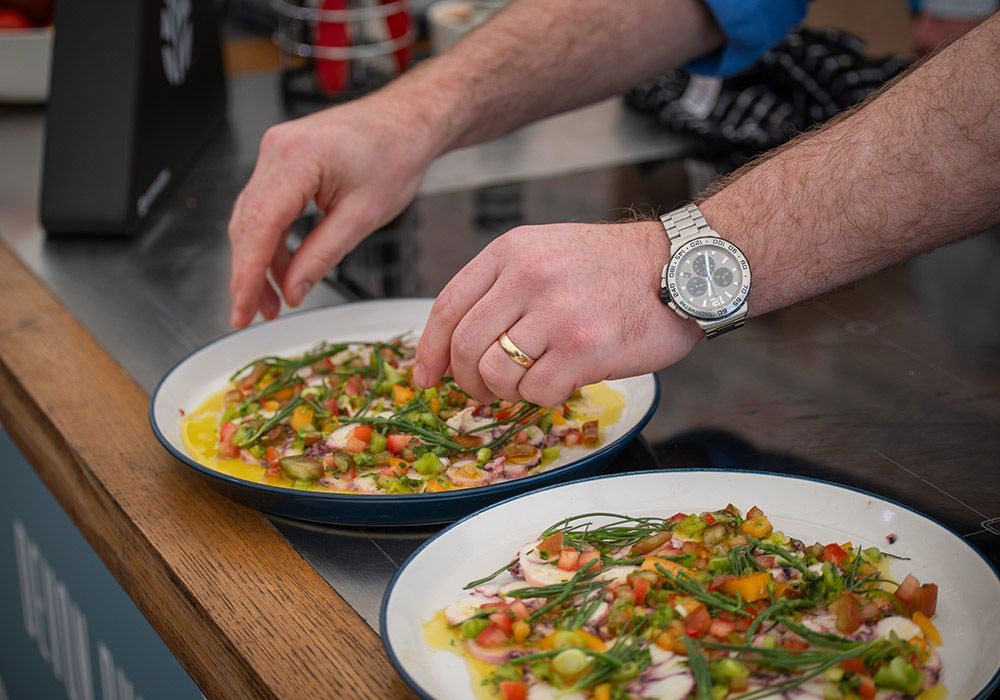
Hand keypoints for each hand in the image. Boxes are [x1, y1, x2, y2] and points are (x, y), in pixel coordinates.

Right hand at [228, 94, 439, 326]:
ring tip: (272, 300)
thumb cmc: (395, 155)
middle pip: (248, 225)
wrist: (406, 121)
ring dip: (259, 261)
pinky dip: (271, 240)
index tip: (242, 309)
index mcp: (296, 159)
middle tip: (253, 315)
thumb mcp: (363, 216)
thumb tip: (292, 289)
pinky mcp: (282, 159)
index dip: (248, 275)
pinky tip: (281, 269)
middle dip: (249, 275)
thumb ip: (322, 255)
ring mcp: (275, 152)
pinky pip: (266, 206)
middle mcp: (276, 150)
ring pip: (253, 218)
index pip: (259, 227)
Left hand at [414, 221, 701, 405]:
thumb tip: (455, 347)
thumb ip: (501, 289)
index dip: (430, 351)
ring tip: (534, 380)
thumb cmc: (611, 269)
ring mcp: (556, 313)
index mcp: (510, 252)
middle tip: (485, 390)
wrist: (680, 268)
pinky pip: (537, 392)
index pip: (447, 307)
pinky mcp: (585, 347)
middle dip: (468, 380)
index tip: (427, 378)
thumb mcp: (545, 254)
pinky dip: (544, 397)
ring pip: (496, 374)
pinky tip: (565, 379)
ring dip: (508, 391)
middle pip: (465, 347)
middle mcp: (528, 277)